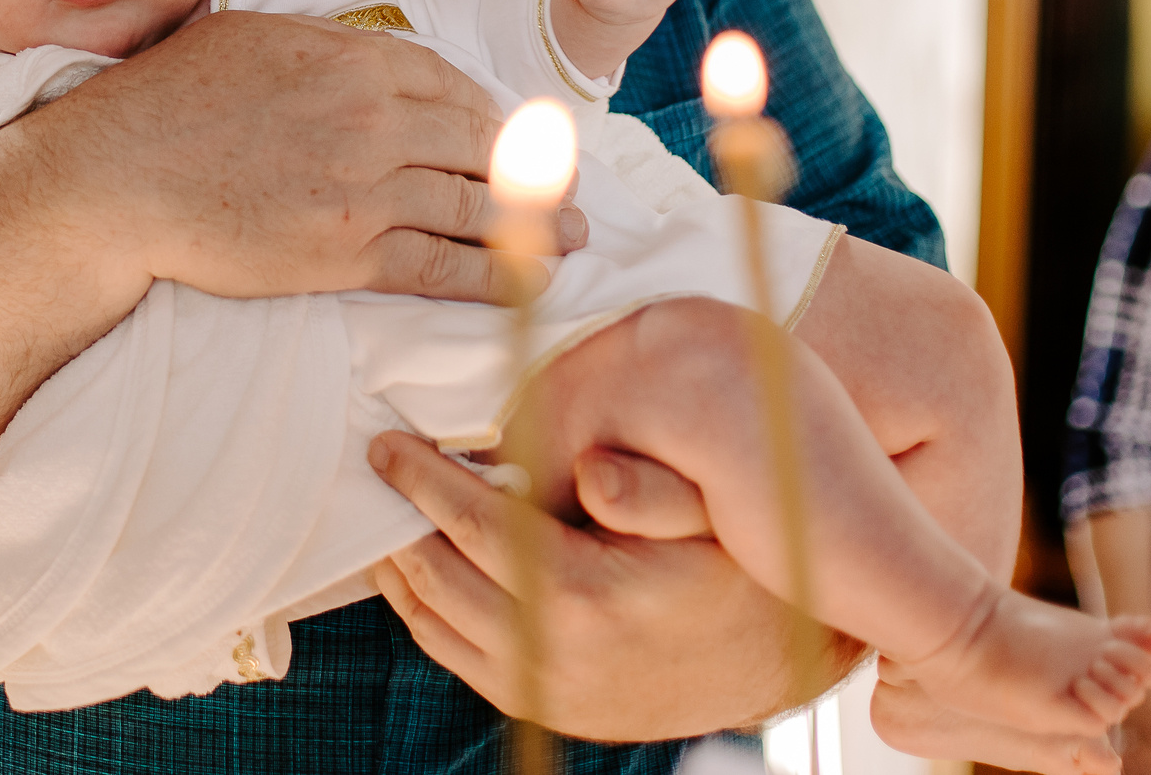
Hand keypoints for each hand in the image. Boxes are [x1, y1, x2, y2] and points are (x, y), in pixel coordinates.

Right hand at [49, 10, 587, 306]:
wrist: (119, 175)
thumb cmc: (168, 99)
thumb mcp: (251, 35)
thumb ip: (321, 42)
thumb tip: (359, 48)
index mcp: (353, 57)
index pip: (451, 82)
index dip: (492, 111)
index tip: (513, 130)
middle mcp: (374, 118)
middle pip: (479, 143)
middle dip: (533, 166)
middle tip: (567, 184)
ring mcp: (367, 188)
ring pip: (476, 205)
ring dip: (538, 224)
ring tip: (574, 235)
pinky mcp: (349, 254)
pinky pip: (445, 267)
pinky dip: (499, 276)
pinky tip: (532, 281)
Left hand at [368, 430, 859, 739]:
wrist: (776, 661)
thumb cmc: (739, 567)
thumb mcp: (711, 510)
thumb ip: (652, 485)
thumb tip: (592, 466)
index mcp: (585, 596)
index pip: (472, 523)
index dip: (422, 477)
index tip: (386, 443)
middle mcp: (552, 655)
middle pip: (435, 575)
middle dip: (397, 519)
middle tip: (374, 472)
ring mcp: (544, 691)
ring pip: (434, 623)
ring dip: (400, 568)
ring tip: (385, 515)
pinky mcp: (542, 708)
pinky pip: (456, 656)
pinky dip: (426, 610)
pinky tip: (420, 569)